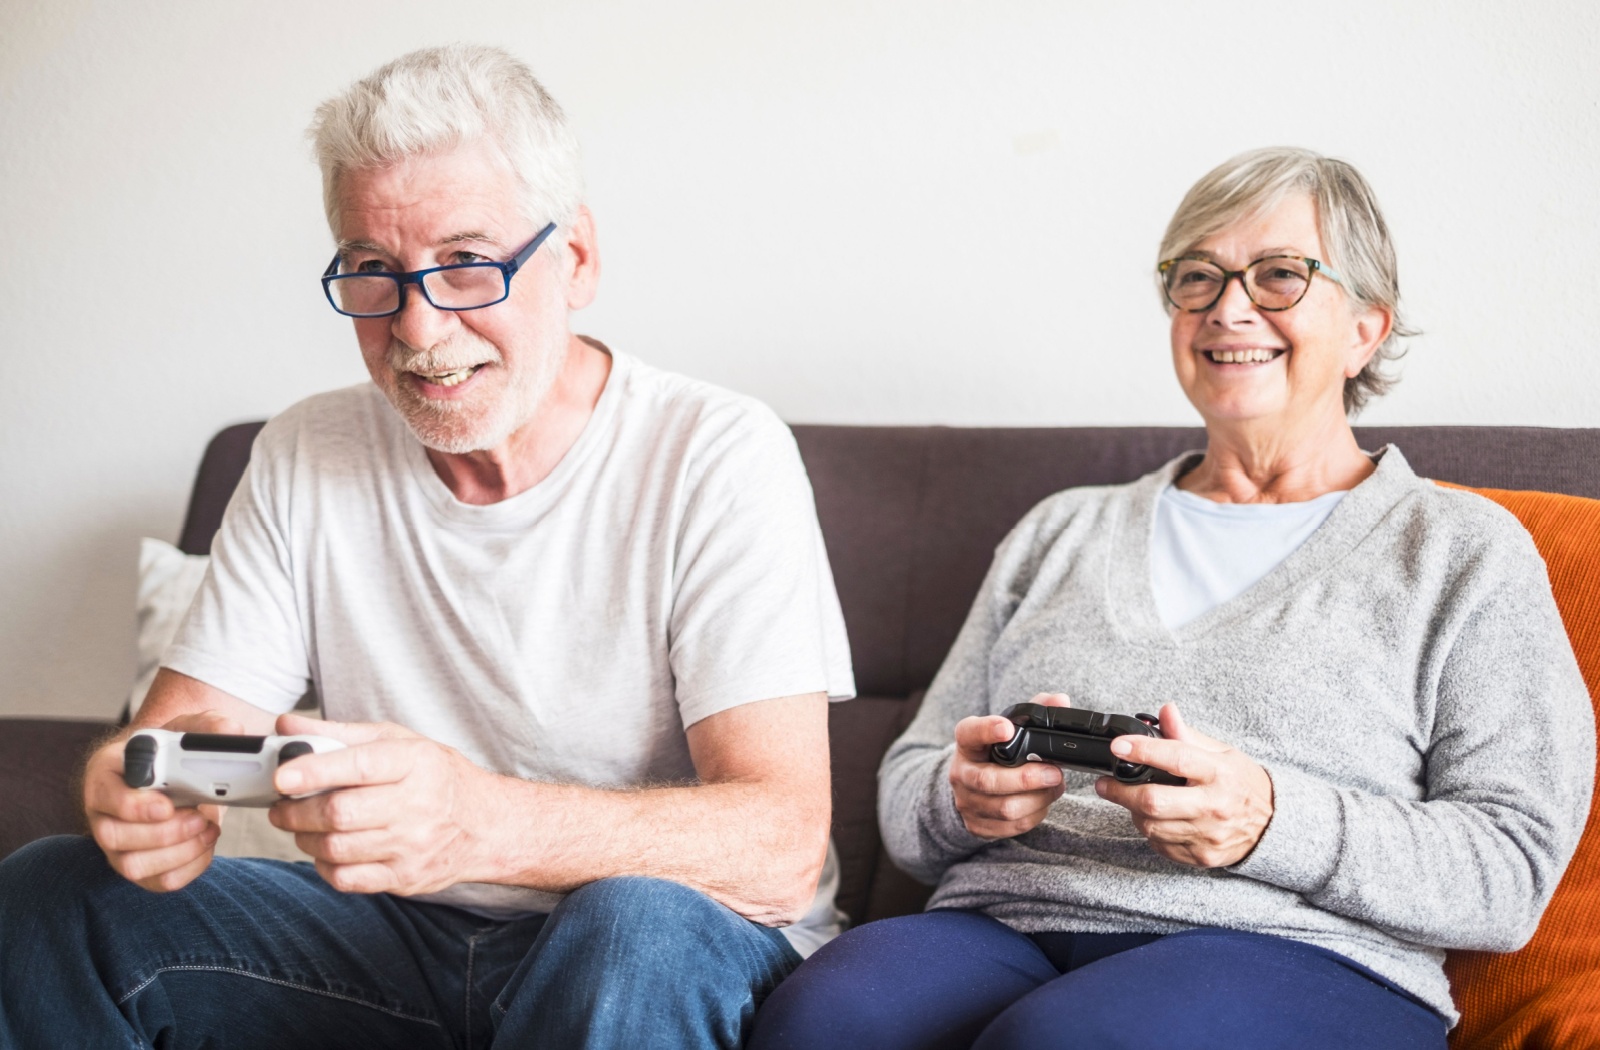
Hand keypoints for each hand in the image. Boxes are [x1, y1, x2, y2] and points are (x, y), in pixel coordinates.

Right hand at [85, 711, 235, 891]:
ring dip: (180, 851)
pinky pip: (159, 881)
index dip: (134, 807)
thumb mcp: (187, 729)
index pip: (104, 796)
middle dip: (164, 833)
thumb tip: (232, 731)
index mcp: (105, 774)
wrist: (174, 776)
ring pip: (134, 866)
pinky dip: (190, 867)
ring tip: (208, 828)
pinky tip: (206, 844)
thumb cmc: (172, 752)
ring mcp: (117, 846)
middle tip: (200, 816)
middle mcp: (103, 814)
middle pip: (115, 837)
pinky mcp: (141, 867)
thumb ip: (208, 726)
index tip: (167, 805)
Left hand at [268, 713, 500, 894]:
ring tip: (301, 826)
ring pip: (337, 848)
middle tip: (282, 807)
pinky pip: (347, 879)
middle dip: (297, 812)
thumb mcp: (398, 742)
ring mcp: (413, 846)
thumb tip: (285, 726)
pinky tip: (325, 851)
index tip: (281, 776)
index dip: (315, 772)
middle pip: (340, 813)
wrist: (486, 824)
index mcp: (416, 762)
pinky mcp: (406, 877)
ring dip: (305, 838)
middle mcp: (418, 804)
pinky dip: (324, 866)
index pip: (360, 766)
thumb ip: (339, 734)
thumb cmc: (435, 777)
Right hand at [949, 692, 1070, 839]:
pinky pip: (1011, 826)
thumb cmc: (996, 753)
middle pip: (989, 781)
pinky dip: (1034, 815)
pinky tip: (1043, 802)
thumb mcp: (1008, 729)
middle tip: (1055, 772)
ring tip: (1055, 786)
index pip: (970, 733)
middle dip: (1026, 779)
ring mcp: (967, 802)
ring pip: (1005, 808)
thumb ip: (1035, 711)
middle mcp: (961, 773)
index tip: (1007, 727)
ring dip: (1038, 799)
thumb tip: (1061, 700)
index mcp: (967, 743)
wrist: (970, 786)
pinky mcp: (977, 825)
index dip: (987, 730)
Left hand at [1094, 703, 1273, 867]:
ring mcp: (1208, 835)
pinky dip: (1151, 832)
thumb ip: (1187, 735)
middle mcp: (1214, 806)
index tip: (1118, 746)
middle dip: (1120, 792)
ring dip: (1134, 812)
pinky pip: (1161, 845)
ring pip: (1151, 827)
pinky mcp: (1202, 857)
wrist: (1273, 825)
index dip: (1142, 751)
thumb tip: (1165, 711)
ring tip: (1133, 800)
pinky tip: (1157, 820)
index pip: (1176, 758)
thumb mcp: (1222, 753)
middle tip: (1104, 784)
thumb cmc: (1243, 784)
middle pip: (1154, 802)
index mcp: (1219, 773)